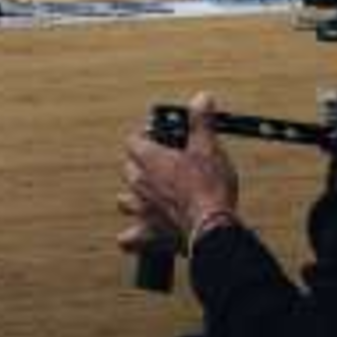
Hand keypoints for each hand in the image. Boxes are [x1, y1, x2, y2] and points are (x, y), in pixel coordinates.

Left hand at [120, 92, 239, 250]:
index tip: (159, 135)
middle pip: (128, 168)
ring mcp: (141, 210)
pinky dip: (132, 237)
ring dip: (134, 197)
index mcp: (150, 160)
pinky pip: (128, 239)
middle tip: (162, 163)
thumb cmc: (209, 187)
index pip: (133, 140)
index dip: (144, 136)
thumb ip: (201, 122)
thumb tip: (201, 98)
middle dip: (141, 164)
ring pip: (124, 200)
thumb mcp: (208, 147)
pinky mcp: (148, 234)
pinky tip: (138, 235)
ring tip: (148, 196)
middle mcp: (139, 184)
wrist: (212, 227)